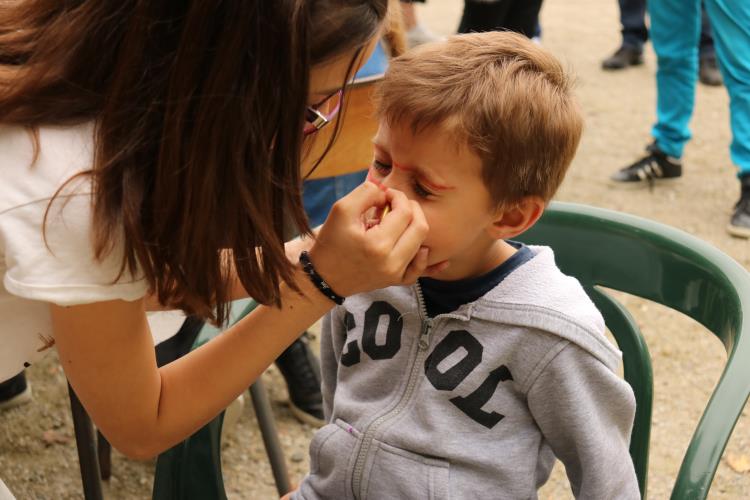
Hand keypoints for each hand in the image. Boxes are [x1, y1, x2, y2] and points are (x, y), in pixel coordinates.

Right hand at [308, 182, 429, 296]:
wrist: (324, 276)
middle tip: (395, 204)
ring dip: (414, 227)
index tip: (385, 195)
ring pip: (424, 245)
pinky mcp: (396, 281)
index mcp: (377, 244)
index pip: (404, 212)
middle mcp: (391, 262)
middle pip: (420, 227)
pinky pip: (420, 271)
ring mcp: (396, 274)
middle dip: (411, 208)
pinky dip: (426, 259)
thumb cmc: (331, 242)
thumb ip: (366, 193)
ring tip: (397, 222)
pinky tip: (426, 249)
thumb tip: (387, 194)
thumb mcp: (341, 210)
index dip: (398, 196)